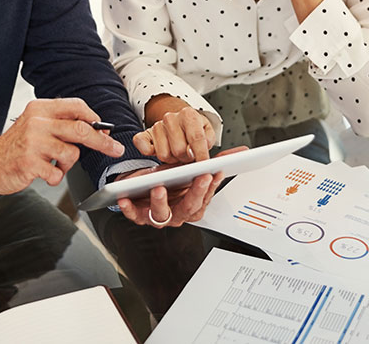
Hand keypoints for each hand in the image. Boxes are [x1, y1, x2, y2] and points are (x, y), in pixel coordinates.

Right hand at [0, 98, 124, 196]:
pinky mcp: (30, 163)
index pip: (76, 106)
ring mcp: (33, 142)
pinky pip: (58, 173)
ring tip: (54, 164)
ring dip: (67, 164)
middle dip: (103, 142)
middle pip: (82, 129)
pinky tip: (45, 173)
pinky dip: (55, 177)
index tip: (105, 129)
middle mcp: (37, 122)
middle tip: (115, 149)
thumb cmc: (17, 146)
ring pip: (72, 153)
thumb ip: (60, 123)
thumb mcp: (36, 125)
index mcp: (40, 109)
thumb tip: (95, 127)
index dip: (94, 118)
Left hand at [116, 146, 246, 227]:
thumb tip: (242, 152)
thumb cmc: (170, 179)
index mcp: (192, 205)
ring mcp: (159, 216)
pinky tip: (126, 198)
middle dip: (194, 193)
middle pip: (188, 208)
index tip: (213, 173)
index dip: (210, 187)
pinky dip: (130, 208)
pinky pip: (135, 215)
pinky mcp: (139, 215)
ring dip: (160, 202)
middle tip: (198, 178)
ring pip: (162, 215)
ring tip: (159, 187)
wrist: (144, 184)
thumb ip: (215, 162)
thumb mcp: (191, 168)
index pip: (204, 198)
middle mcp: (177, 214)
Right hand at [133, 106, 214, 163]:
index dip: (201, 154)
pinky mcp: (144, 135)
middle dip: (186, 158)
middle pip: (179, 150)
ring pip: (164, 154)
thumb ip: (208, 140)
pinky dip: (149, 153)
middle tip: (189, 156)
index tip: (203, 165)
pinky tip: (159, 151)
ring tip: (177, 153)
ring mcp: (156, 126)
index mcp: (188, 114)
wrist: (177, 120)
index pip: (196, 138)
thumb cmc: (192, 128)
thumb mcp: (207, 130)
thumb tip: (204, 152)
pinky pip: (143, 148)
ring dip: (172, 159)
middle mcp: (171, 118)